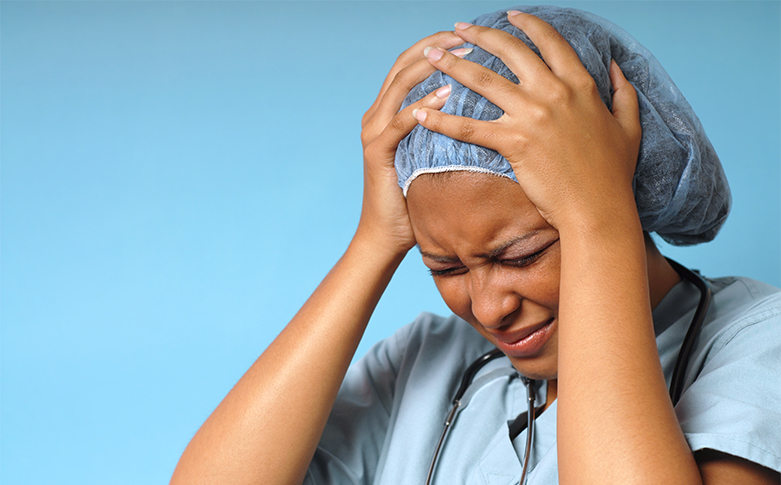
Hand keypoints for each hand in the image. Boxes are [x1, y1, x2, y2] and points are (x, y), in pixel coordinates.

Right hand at [356, 31, 464, 254]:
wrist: (385, 236)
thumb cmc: (413, 198)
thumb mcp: (431, 156)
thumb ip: (444, 130)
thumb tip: (485, 112)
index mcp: (388, 111)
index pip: (411, 64)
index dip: (439, 44)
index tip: (472, 35)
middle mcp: (376, 114)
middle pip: (404, 64)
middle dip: (437, 45)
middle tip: (469, 36)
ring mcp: (373, 132)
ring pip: (399, 85)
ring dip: (432, 67)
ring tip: (462, 56)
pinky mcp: (376, 153)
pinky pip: (399, 123)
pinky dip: (422, 106)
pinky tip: (447, 95)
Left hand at [411, 12, 641, 232]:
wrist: (598, 208)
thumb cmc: (613, 174)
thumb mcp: (629, 126)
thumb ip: (624, 92)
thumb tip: (616, 67)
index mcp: (581, 84)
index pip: (549, 41)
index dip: (526, 24)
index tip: (508, 15)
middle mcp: (554, 92)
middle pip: (510, 51)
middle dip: (480, 35)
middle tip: (458, 29)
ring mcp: (532, 115)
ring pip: (483, 80)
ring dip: (452, 64)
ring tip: (430, 55)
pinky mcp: (513, 142)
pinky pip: (469, 127)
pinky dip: (441, 120)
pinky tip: (418, 114)